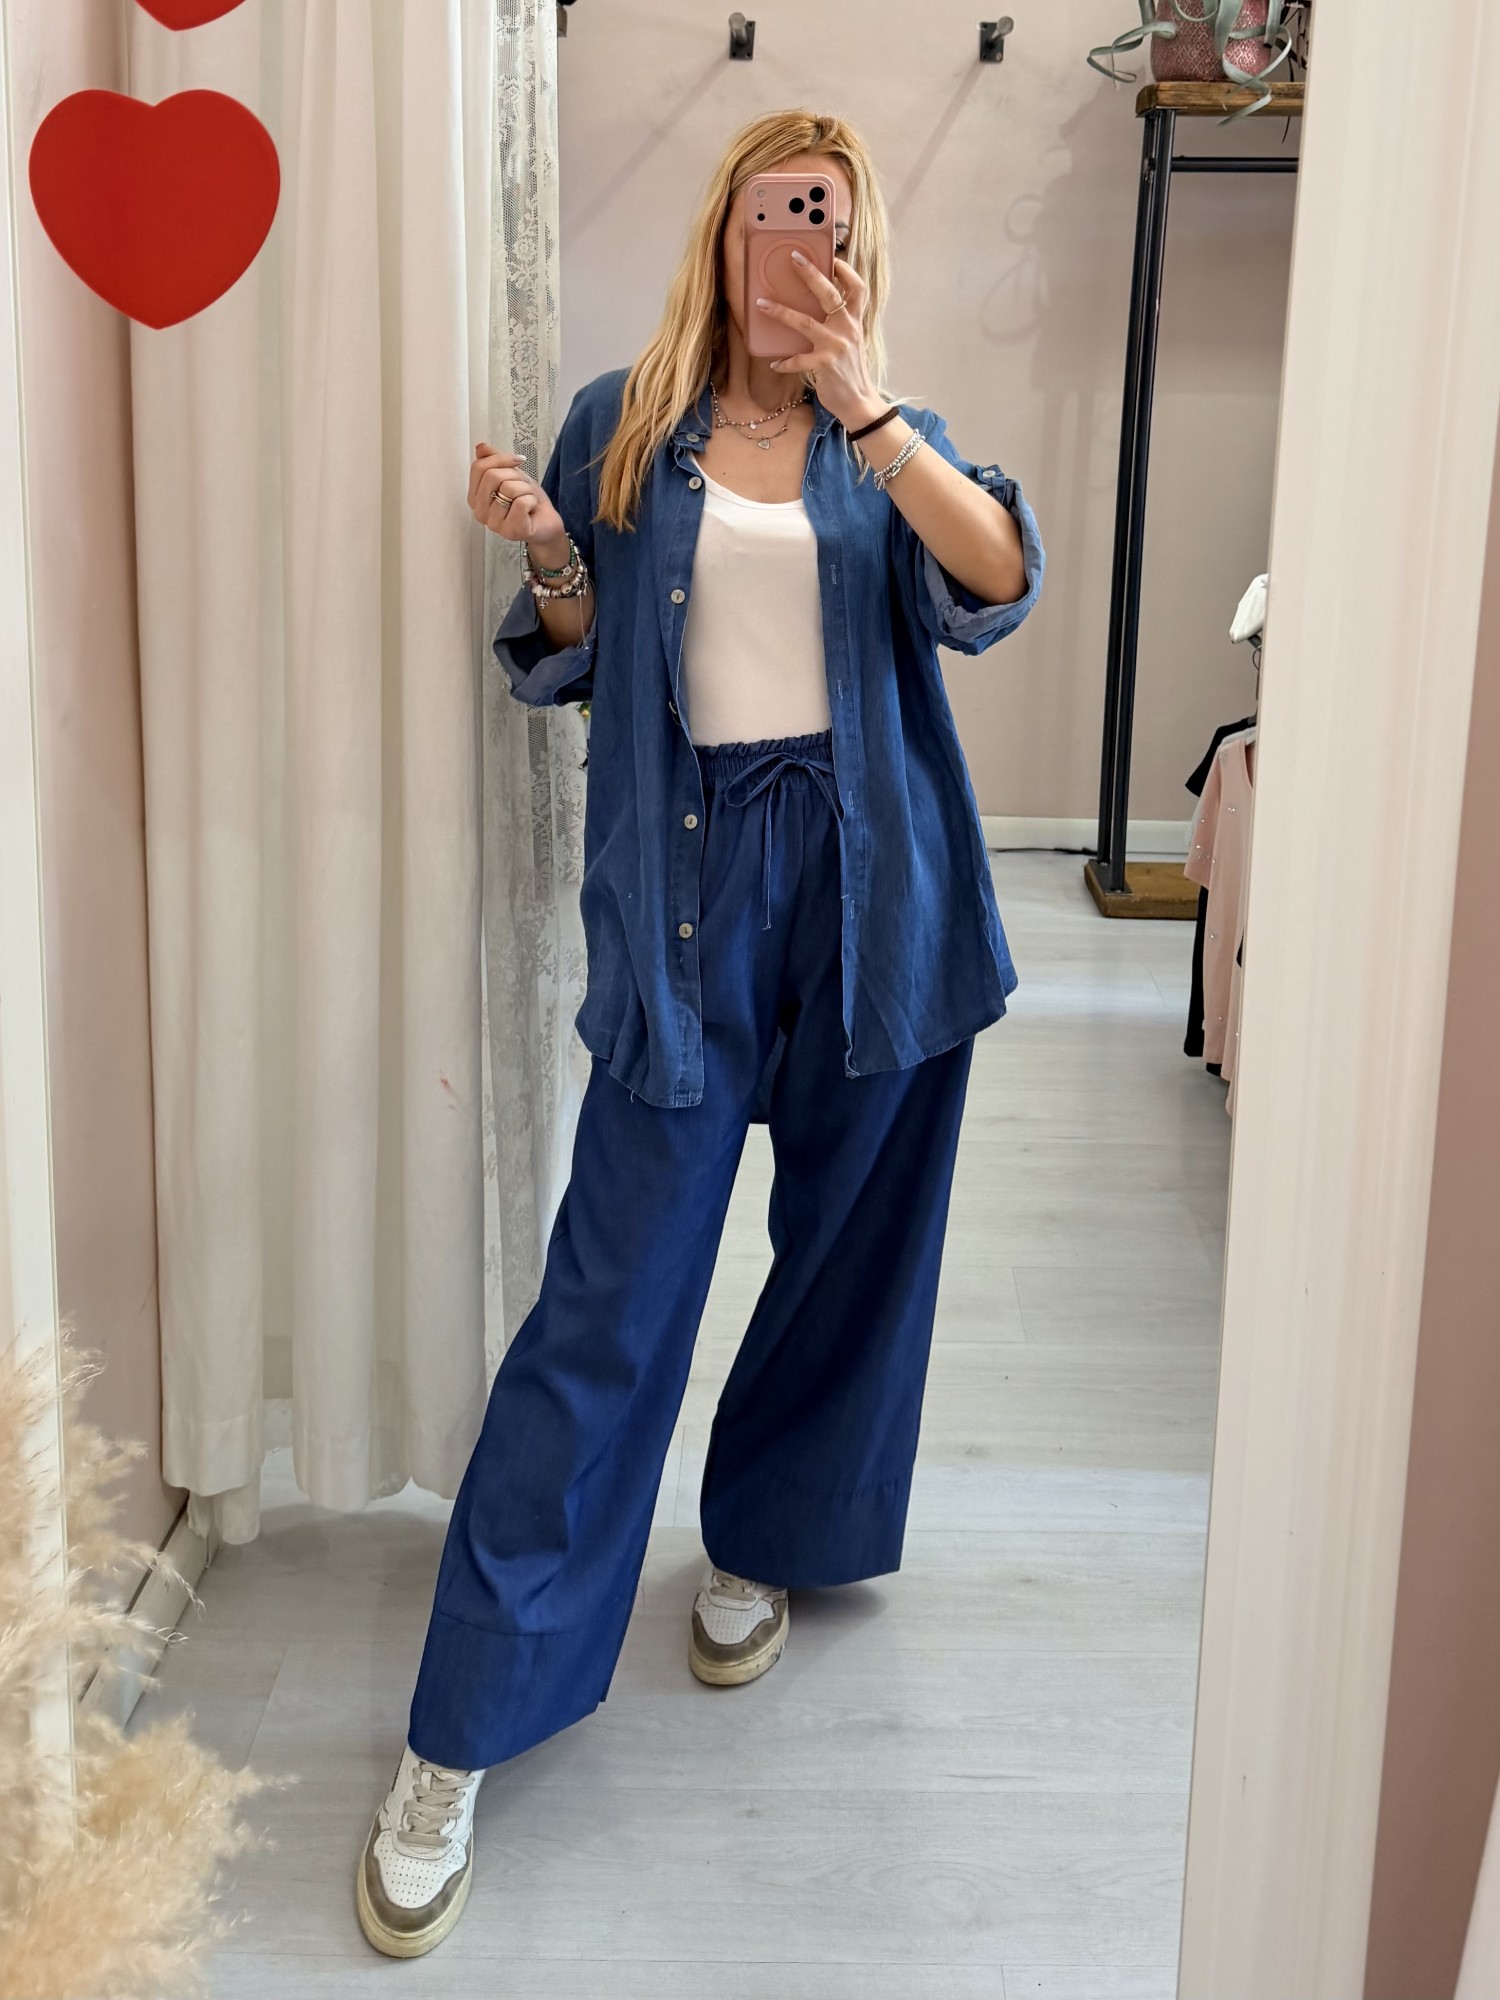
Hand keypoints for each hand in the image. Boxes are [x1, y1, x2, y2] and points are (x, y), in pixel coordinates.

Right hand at [468, 444, 567, 560]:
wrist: (546, 523)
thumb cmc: (527, 500)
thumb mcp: (510, 474)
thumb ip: (493, 460)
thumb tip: (481, 447)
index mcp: (475, 497)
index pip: (478, 468)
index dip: (500, 458)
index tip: (517, 460)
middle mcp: (480, 512)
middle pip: (492, 477)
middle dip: (515, 475)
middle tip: (524, 487)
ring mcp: (494, 524)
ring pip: (509, 489)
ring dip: (526, 490)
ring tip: (528, 500)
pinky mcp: (511, 531)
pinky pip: (521, 503)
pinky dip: (532, 501)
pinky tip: (531, 510)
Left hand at [757, 253, 885, 430]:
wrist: (858, 402)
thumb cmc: (850, 371)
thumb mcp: (850, 342)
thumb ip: (839, 324)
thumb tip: (817, 310)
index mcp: (855, 321)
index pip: (857, 288)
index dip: (846, 271)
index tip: (832, 259)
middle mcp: (847, 329)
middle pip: (829, 294)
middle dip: (811, 274)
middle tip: (794, 258)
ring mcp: (836, 346)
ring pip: (805, 322)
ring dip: (781, 312)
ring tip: (762, 304)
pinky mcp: (824, 365)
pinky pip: (798, 360)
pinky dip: (785, 362)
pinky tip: (775, 364)